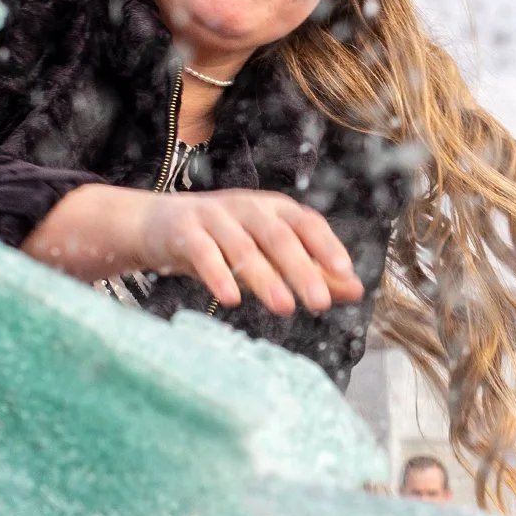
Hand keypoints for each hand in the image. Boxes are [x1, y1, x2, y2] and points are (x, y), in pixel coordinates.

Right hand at [136, 190, 360, 314]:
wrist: (160, 226)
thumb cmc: (225, 242)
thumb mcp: (270, 254)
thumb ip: (313, 271)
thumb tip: (356, 290)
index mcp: (274, 210)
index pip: (306, 222)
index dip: (326, 244)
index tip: (344, 271)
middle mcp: (247, 207)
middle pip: (278, 236)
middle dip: (301, 269)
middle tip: (319, 303)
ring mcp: (214, 216)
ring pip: (243, 246)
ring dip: (265, 278)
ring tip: (284, 308)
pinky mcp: (184, 231)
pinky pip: (203, 253)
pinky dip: (218, 275)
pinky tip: (231, 299)